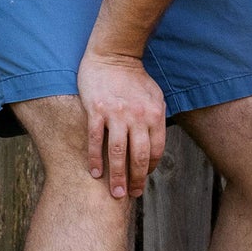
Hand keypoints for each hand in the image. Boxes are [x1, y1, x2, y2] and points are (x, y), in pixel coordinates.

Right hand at [77, 49, 165, 198]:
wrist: (113, 55)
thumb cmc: (135, 78)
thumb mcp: (155, 97)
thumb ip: (157, 119)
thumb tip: (156, 143)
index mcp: (154, 115)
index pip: (156, 150)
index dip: (149, 168)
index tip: (142, 178)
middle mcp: (137, 117)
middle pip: (139, 157)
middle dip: (135, 180)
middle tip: (130, 195)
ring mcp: (116, 114)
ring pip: (118, 153)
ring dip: (116, 176)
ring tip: (115, 192)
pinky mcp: (96, 111)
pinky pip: (96, 140)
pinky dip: (95, 158)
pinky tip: (94, 172)